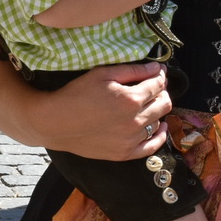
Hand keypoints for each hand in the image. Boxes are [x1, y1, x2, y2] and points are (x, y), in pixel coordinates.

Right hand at [45, 61, 171, 160]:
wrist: (56, 123)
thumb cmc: (76, 94)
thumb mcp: (103, 74)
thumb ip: (133, 70)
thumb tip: (157, 68)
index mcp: (130, 100)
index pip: (158, 85)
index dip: (160, 75)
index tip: (157, 72)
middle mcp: (135, 121)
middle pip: (164, 104)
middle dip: (162, 92)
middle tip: (153, 87)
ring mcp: (130, 140)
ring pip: (158, 122)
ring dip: (157, 111)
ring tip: (149, 104)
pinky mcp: (124, 153)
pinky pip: (152, 146)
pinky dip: (160, 135)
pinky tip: (160, 127)